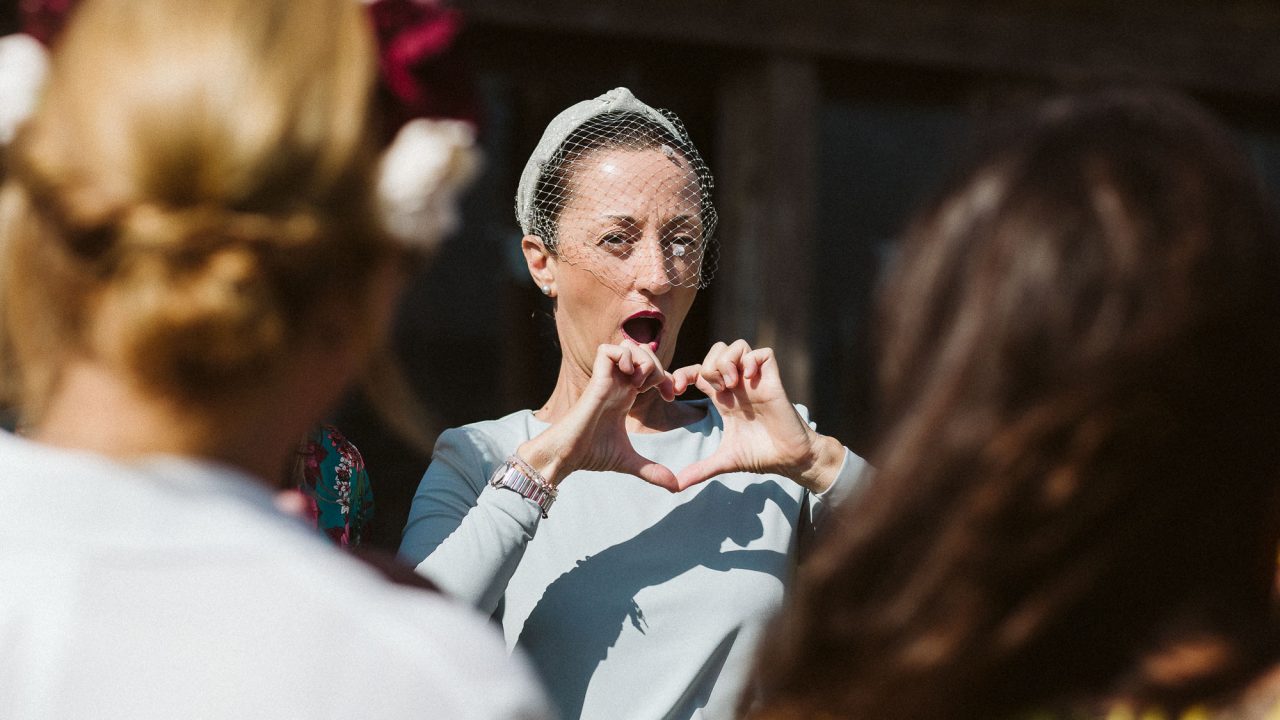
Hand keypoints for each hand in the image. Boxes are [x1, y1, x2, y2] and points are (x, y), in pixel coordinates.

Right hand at [517, 341, 678, 488]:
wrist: (566, 456)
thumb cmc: (590, 454)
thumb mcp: (629, 461)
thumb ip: (652, 471)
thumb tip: (676, 487)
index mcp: (625, 395)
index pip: (650, 370)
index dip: (666, 377)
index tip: (671, 397)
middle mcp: (617, 383)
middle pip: (642, 351)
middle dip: (658, 365)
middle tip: (660, 389)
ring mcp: (606, 379)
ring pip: (628, 345)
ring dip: (642, 359)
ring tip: (642, 384)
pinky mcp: (595, 379)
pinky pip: (608, 349)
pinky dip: (623, 357)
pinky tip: (629, 379)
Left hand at [670, 340, 845, 491]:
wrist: (790, 459)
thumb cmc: (761, 456)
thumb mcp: (725, 461)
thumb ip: (701, 470)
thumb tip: (676, 486)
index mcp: (724, 399)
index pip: (698, 372)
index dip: (684, 374)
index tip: (676, 392)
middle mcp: (738, 385)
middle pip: (716, 351)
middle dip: (706, 365)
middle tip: (714, 390)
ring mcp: (755, 381)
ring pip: (736, 346)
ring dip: (727, 361)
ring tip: (731, 384)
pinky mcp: (773, 380)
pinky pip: (762, 353)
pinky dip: (751, 361)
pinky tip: (748, 380)